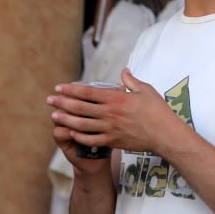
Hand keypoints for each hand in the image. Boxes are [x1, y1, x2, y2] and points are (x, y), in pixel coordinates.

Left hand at [49, 69, 192, 162]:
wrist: (165, 135)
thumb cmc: (158, 111)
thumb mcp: (146, 90)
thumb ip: (131, 80)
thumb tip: (124, 71)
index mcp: (116, 98)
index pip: (87, 92)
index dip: (71, 89)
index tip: (59, 87)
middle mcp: (110, 113)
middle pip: (80, 107)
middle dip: (62, 103)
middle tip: (49, 100)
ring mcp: (110, 128)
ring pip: (82, 124)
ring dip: (66, 120)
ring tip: (54, 116)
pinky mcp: (113, 141)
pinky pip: (91, 140)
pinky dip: (79, 136)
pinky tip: (71, 133)